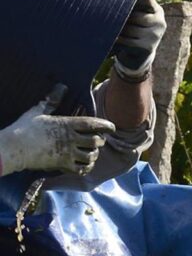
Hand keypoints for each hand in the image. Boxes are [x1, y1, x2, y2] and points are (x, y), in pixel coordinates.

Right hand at [0, 85, 116, 176]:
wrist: (13, 147)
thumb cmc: (24, 128)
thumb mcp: (38, 111)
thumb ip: (52, 100)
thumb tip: (62, 86)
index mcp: (66, 124)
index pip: (92, 124)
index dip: (105, 125)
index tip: (113, 127)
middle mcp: (70, 139)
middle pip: (96, 141)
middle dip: (100, 141)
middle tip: (98, 140)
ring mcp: (67, 153)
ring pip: (91, 156)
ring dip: (94, 155)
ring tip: (91, 153)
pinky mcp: (62, 165)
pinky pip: (82, 169)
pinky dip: (86, 168)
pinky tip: (83, 164)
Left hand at [112, 0, 166, 80]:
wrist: (141, 51)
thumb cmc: (136, 26)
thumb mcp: (139, 14)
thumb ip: (133, 5)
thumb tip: (113, 1)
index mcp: (159, 11)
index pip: (148, 0)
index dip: (135, 0)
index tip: (124, 2)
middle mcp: (160, 23)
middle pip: (136, 16)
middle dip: (124, 18)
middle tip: (113, 18)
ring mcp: (156, 36)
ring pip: (131, 29)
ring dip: (120, 29)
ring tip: (115, 28)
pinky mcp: (149, 47)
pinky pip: (129, 41)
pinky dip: (120, 39)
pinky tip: (115, 37)